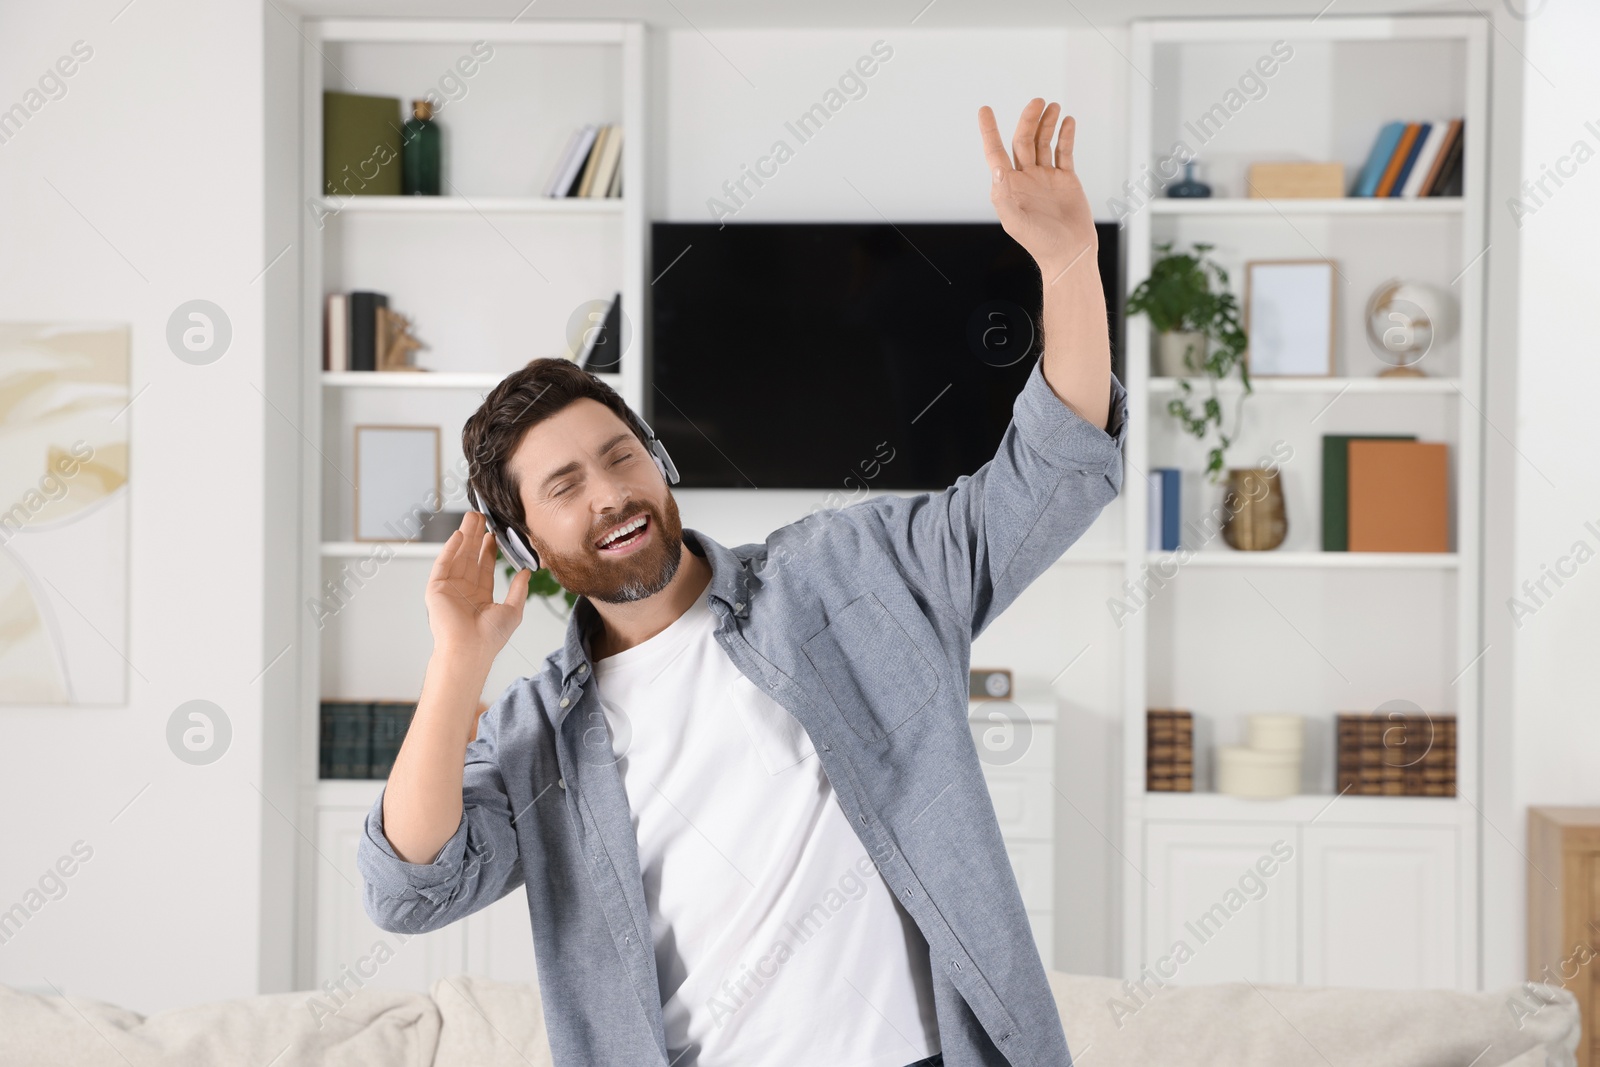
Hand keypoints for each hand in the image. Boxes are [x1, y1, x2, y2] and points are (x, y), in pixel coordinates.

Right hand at [425, 510, 530, 667]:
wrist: (471, 649)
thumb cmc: (491, 636)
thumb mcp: (513, 610)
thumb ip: (519, 589)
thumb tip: (527, 572)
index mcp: (480, 596)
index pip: (484, 566)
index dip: (489, 548)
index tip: (494, 532)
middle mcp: (463, 590)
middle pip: (470, 556)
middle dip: (476, 536)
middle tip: (481, 516)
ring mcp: (449, 588)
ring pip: (458, 556)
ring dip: (464, 536)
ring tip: (471, 517)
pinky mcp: (436, 589)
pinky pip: (443, 564)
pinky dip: (450, 549)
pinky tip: (459, 535)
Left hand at [978, 99, 1097, 285]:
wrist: (1069, 253)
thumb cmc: (1039, 242)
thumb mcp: (1015, 222)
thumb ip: (1003, 196)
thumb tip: (997, 169)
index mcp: (1008, 186)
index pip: (995, 152)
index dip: (989, 131)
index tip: (984, 109)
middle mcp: (1024, 178)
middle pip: (1023, 141)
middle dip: (1029, 120)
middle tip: (1037, 101)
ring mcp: (1045, 177)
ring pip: (1043, 142)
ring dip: (1047, 124)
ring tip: (1053, 106)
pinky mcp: (1065, 179)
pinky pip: (1064, 152)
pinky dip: (1066, 136)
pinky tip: (1068, 122)